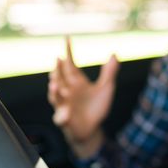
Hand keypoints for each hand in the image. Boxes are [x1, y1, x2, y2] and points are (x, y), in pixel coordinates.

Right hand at [47, 36, 118, 157]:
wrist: (92, 129)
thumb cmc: (96, 107)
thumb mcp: (106, 89)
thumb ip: (109, 73)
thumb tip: (114, 54)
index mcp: (77, 82)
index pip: (70, 65)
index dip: (69, 52)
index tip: (67, 38)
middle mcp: (68, 91)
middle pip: (60, 78)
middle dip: (58, 70)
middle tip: (58, 59)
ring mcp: (64, 105)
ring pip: (55, 96)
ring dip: (54, 90)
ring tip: (54, 83)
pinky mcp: (65, 119)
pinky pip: (62, 117)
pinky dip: (63, 115)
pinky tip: (67, 113)